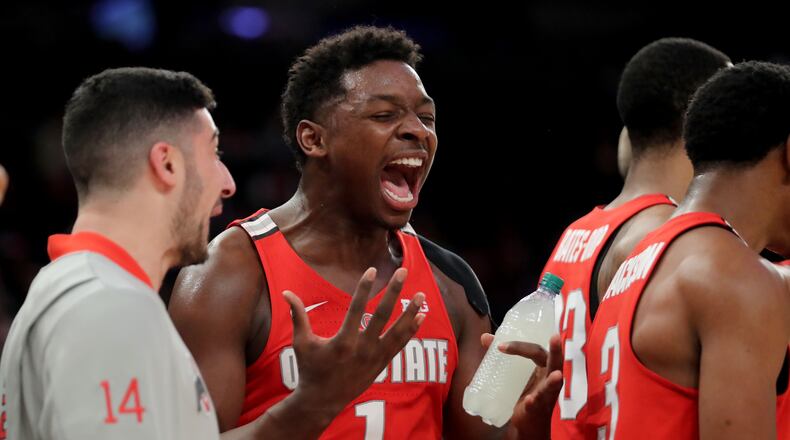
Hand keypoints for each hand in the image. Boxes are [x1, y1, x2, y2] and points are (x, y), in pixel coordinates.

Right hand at [283, 267, 424, 415]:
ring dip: (411, 312)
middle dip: (394, 292)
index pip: (357, 309)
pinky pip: (400, 344)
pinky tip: (421, 316)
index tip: (373, 270)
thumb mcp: (302, 343)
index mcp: (342, 342)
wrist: (322, 401)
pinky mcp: (382, 364)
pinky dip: (411, 330)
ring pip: (398, 331)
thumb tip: (286, 292)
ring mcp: (375, 358)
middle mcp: (362, 349)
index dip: (365, 288)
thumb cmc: (310, 369)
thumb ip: (298, 316)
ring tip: (423, 295)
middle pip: (382, 316)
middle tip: (403, 272)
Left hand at [480, 333, 562, 439]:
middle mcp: (549, 379)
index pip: (537, 350)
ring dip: (553, 381)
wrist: (527, 421)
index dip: (520, 345)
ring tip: (557, 375)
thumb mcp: (514, 372)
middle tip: (555, 337)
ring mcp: (546, 395)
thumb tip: (485, 337)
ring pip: (553, 386)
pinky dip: (534, 402)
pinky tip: (529, 400)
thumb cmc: (525, 391)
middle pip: (555, 362)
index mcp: (544, 367)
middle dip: (556, 351)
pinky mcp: (538, 409)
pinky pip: (538, 405)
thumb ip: (503, 355)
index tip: (499, 345)